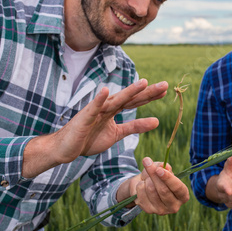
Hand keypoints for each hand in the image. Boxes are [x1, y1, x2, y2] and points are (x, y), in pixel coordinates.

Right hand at [23, 79, 167, 177]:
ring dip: (129, 91)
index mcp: (114, 110)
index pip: (135, 101)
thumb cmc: (89, 139)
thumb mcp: (117, 134)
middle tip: (165, 85)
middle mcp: (107, 107)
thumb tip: (156, 121)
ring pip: (116, 100)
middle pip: (130, 98)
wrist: (66, 148)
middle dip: (147, 91)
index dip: (150, 95)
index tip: (165, 90)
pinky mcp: (85, 118)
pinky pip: (93, 108)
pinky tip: (105, 90)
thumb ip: (135, 127)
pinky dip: (98, 99)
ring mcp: (96, 111)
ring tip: (144, 83)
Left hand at [122, 157, 188, 214]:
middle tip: (147, 162)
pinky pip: (141, 194)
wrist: (145, 188)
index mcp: (182, 195)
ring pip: (151, 190)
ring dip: (147, 179)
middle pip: (163, 190)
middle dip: (154, 174)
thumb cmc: (158, 177)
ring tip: (148, 178)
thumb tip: (161, 165)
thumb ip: (162, 166)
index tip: (159, 170)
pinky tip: (143, 186)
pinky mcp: (149, 210)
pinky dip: (140, 185)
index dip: (168, 178)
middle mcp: (174, 206)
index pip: (177, 187)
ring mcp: (161, 210)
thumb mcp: (161, 169)